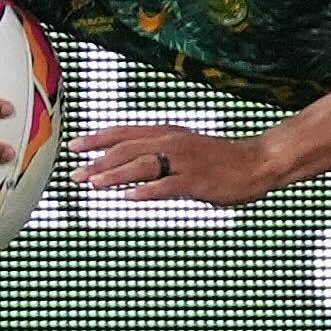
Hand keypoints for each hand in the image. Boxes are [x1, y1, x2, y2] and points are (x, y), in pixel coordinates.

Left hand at [75, 123, 288, 209]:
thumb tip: (123, 166)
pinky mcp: (197, 181)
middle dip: (99, 161)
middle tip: (76, 174)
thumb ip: (156, 154)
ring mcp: (185, 162)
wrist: (257, 162)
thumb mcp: (184, 147)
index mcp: (168, 133)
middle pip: (129, 149)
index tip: (74, 146)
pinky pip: (168, 186)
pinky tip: (129, 198)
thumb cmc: (218, 159)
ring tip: (94, 184)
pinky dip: (147, 191)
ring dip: (116, 174)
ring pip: (144, 165)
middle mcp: (173, 143)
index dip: (98, 138)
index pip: (125, 132)